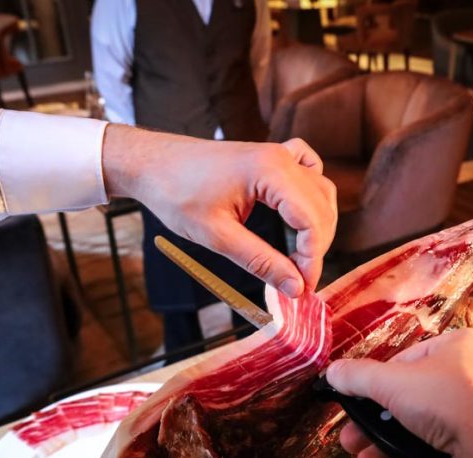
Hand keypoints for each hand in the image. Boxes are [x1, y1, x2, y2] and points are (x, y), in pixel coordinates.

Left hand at [101, 124, 336, 295]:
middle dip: (316, 247)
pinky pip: (307, 170)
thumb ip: (261, 262)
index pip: (312, 220)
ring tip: (300, 257)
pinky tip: (302, 212)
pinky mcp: (269, 157)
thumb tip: (295, 287)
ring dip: (317, 224)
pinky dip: (312, 193)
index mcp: (269, 171)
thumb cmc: (175, 193)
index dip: (313, 258)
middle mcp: (280, 157)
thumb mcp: (217, 236)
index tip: (303, 288)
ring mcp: (277, 153)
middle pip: (321, 206)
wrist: (151, 164)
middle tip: (299, 281)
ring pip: (320, 189)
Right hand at [326, 330, 472, 457]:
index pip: (402, 364)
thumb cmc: (454, 402)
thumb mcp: (394, 384)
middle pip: (408, 403)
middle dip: (376, 430)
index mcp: (455, 346)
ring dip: (391, 452)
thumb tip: (332, 372)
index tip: (355, 410)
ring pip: (421, 431)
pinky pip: (442, 450)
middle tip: (354, 446)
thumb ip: (358, 377)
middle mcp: (472, 375)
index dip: (375, 390)